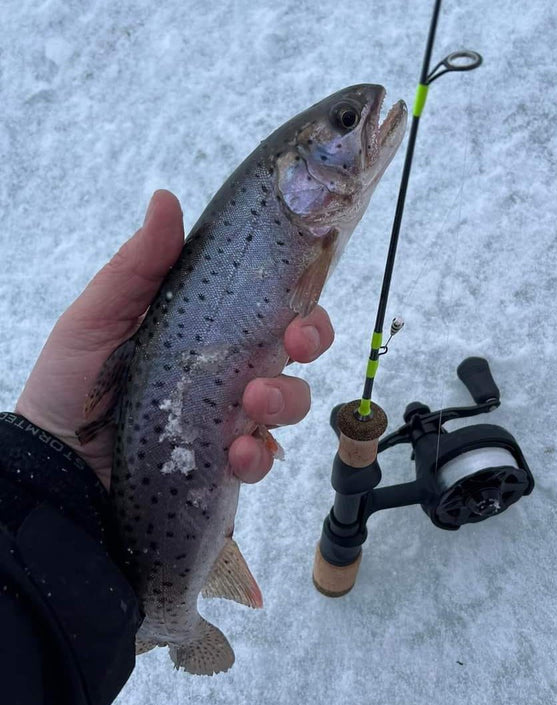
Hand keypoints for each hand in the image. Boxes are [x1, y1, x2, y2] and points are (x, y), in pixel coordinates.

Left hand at [15, 190, 333, 489]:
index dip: (300, 302)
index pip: (274, 308)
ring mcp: (235, 418)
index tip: (298, 304)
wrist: (55, 462)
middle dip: (310, 342)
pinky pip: (263, 460)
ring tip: (251, 406)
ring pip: (292, 403)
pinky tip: (235, 456)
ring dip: (284, 401)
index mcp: (212, 330)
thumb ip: (138, 267)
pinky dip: (258, 458)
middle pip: (299, 351)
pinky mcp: (227, 463)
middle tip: (294, 345)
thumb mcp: (98, 318)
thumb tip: (166, 200)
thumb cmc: (75, 383)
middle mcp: (233, 370)